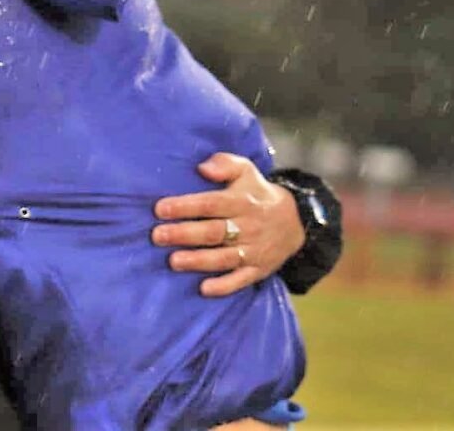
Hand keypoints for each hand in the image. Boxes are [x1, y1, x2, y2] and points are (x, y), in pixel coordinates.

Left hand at [152, 153, 304, 296]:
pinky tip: (204, 289)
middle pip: (213, 232)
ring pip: (224, 258)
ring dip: (198, 261)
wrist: (296, 221)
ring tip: (173, 261)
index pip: (210, 204)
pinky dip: (224, 286)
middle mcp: (248, 227)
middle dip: (184, 234)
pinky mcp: (258, 270)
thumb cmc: (256, 193)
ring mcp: (253, 250)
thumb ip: (225, 164)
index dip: (185, 206)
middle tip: (157, 236)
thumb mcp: (246, 171)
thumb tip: (203, 168)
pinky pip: (241, 280)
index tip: (160, 209)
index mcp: (242, 202)